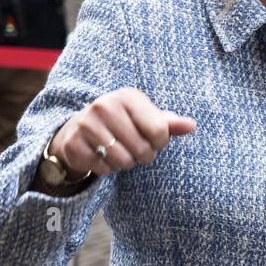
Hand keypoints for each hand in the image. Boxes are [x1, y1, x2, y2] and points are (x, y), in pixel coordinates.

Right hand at [50, 87, 195, 177]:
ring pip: (123, 161)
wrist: (79, 127)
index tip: (153, 140)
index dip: (160, 143)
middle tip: (137, 151)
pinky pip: (102, 168)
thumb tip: (192, 125)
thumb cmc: (123, 122)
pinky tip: (103, 157)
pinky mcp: (73, 143)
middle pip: (142, 149)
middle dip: (144, 156)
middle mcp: (105, 105)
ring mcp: (86, 124)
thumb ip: (169, 123)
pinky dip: (107, 169)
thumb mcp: (146, 118)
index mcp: (128, 96)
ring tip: (121, 153)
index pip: (159, 131)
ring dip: (126, 164)